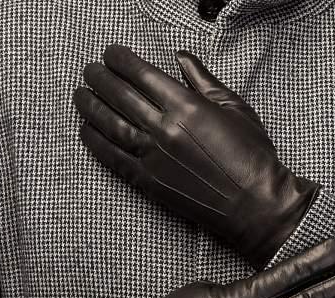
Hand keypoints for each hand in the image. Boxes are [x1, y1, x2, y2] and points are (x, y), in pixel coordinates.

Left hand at [74, 45, 321, 269]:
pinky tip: (85, 132)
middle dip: (99, 78)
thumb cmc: (252, 156)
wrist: (254, 205)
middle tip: (89, 71)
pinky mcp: (149, 183)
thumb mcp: (235, 108)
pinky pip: (112, 159)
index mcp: (186, 106)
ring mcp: (153, 158)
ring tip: (80, 96)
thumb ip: (203, 80)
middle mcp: (163, 129)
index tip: (110, 54)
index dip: (119, 60)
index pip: (140, 74)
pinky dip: (95, 143)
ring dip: (90, 107)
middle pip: (119, 96)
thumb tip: (180, 58)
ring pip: (109, 125)